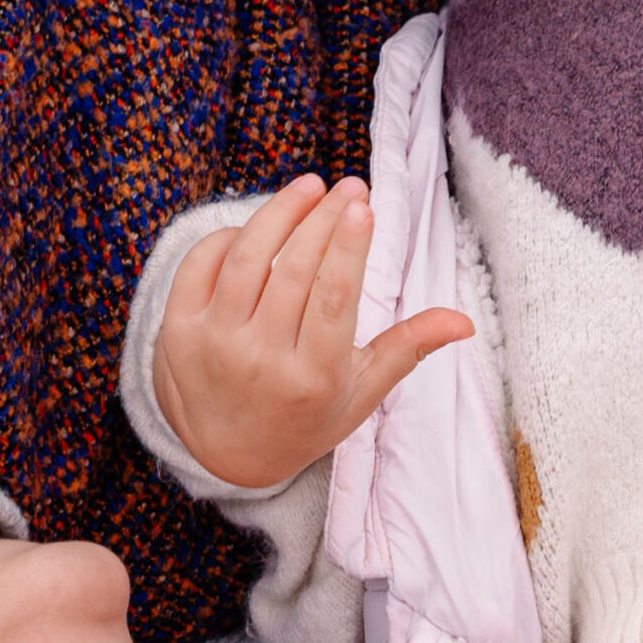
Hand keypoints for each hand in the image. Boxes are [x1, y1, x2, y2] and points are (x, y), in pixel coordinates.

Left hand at [154, 174, 474, 489]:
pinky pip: (202, 263)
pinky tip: (261, 225)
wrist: (223, 454)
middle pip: (294, 272)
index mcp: (313, 379)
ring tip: (309, 187)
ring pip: (248, 259)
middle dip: (323, 219)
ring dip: (280, 214)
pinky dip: (231, 236)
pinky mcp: (178, 330)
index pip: (332, 300)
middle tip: (348, 188)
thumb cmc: (305, 418)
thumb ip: (407, 350)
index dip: (347, 248)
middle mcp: (261, 361)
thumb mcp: (360, 394)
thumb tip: (464, 321)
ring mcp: (215, 344)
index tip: (362, 206)